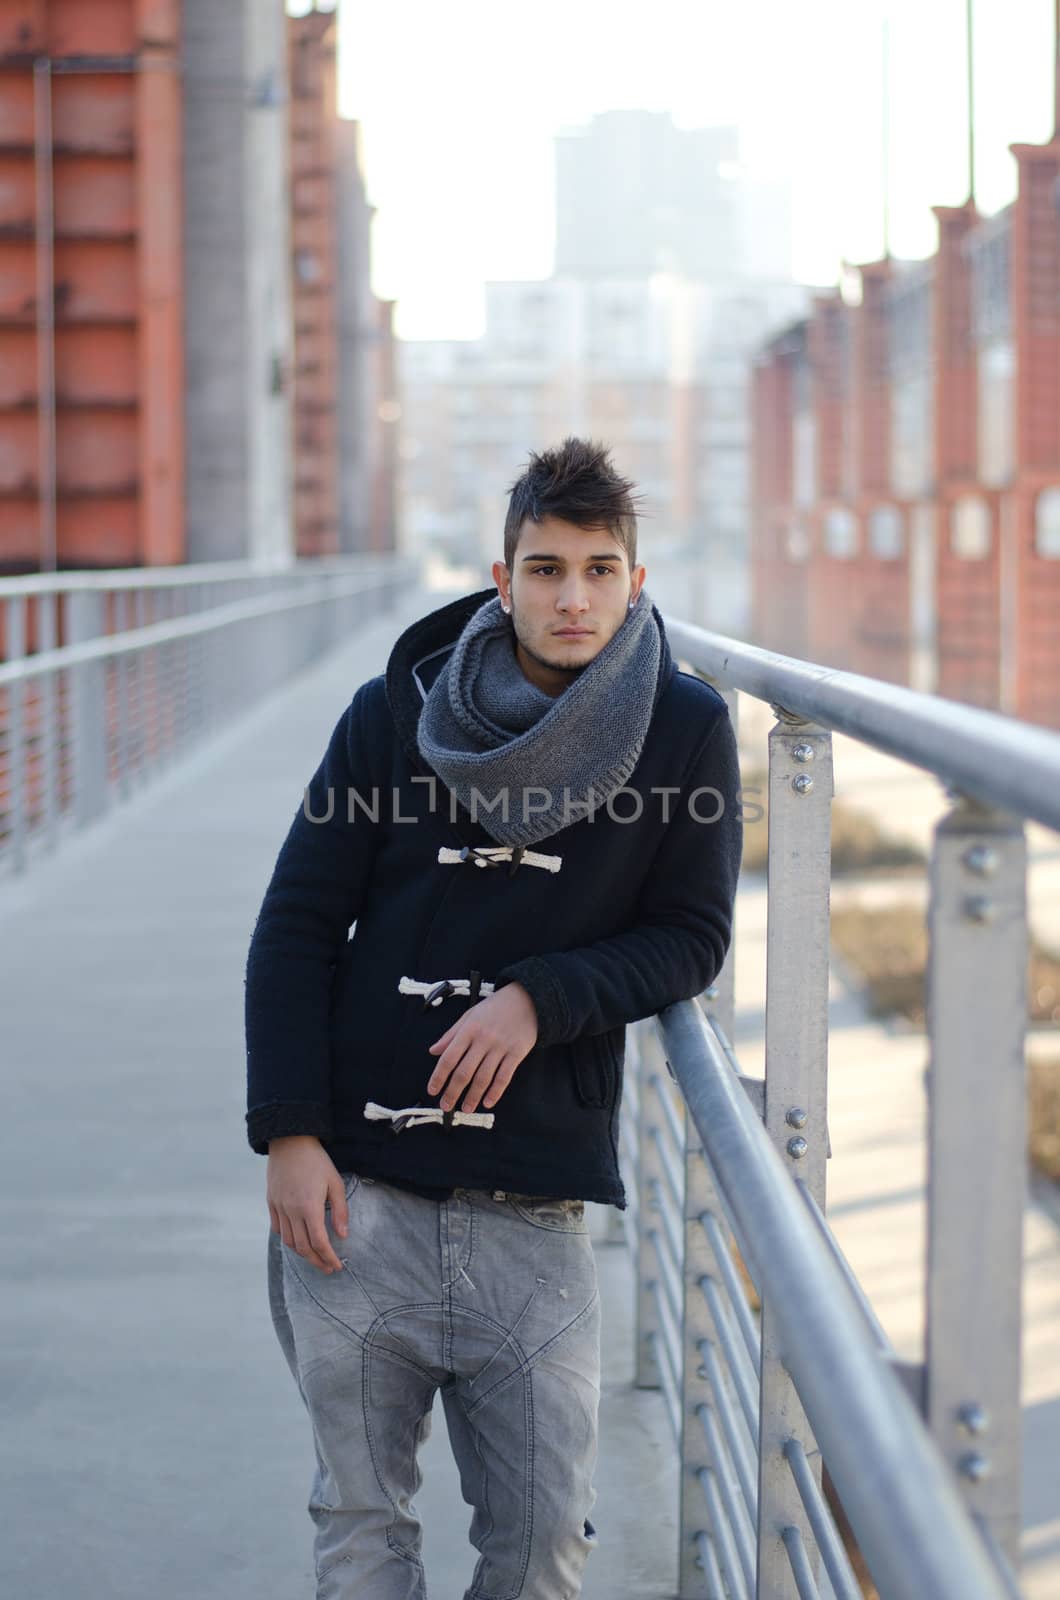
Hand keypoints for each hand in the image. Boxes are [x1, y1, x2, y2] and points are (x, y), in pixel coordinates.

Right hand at [266, 1135, 347, 1274]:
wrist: (290, 1142)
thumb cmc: (317, 1161)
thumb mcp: (335, 1182)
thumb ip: (340, 1211)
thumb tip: (342, 1235)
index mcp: (309, 1206)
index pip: (319, 1242)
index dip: (328, 1257)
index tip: (337, 1266)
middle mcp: (291, 1210)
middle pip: (302, 1247)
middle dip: (317, 1261)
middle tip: (328, 1268)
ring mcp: (279, 1207)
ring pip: (288, 1241)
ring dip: (302, 1253)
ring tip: (315, 1257)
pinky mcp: (271, 1202)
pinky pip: (278, 1229)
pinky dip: (288, 1239)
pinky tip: (298, 1240)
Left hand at [426, 982, 538, 1113]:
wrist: (527, 999)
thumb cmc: (495, 1007)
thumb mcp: (470, 1015)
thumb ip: (451, 1035)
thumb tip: (433, 1051)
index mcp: (469, 1029)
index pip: (449, 1058)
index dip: (439, 1077)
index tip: (432, 1090)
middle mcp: (483, 1040)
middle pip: (464, 1072)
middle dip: (453, 1092)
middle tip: (446, 1106)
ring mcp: (501, 1047)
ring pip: (483, 1078)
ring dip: (473, 1097)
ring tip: (466, 1109)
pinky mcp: (516, 1053)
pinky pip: (504, 1077)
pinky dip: (495, 1092)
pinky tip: (488, 1102)